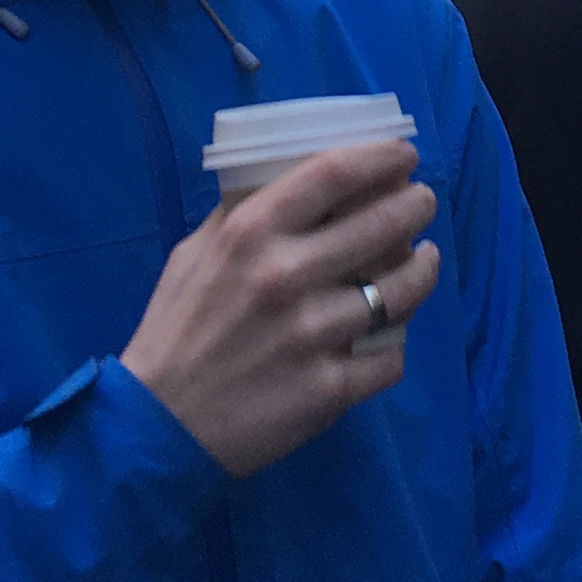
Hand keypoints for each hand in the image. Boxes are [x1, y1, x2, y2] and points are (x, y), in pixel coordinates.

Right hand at [121, 143, 437, 475]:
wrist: (157, 427)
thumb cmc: (174, 333)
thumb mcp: (194, 256)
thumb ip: (239, 216)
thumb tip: (286, 180)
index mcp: (250, 235)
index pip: (333, 174)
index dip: (379, 157)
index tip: (403, 154)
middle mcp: (286, 277)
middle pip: (383, 224)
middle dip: (415, 204)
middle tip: (422, 201)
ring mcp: (313, 335)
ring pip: (401, 290)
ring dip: (422, 268)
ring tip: (424, 259)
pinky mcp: (329, 388)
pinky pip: (389, 357)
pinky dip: (394, 344)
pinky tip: (391, 332)